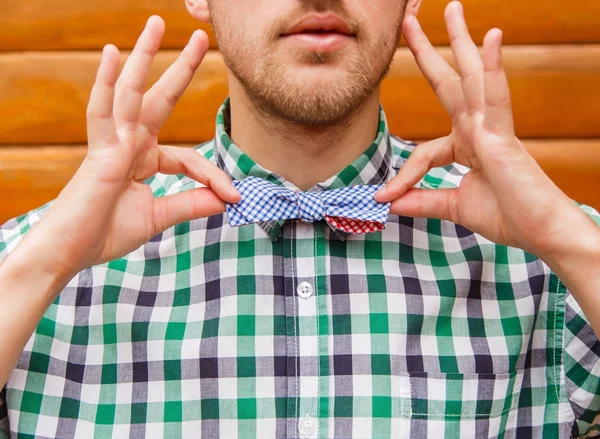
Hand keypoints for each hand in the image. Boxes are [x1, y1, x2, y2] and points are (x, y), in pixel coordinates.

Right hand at [17, 16, 239, 279]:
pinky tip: (114, 53)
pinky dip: (107, 84)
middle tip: (201, 38)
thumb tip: (224, 201)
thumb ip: (189, 204)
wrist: (68, 252)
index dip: (213, 176)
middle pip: (160, 99)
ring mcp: (113, 143)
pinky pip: (102, 112)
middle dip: (181, 69)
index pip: (188, 158)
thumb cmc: (105, 233)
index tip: (234, 197)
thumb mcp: (157, 217)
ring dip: (144, 57)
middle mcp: (130, 143)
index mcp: (144, 159)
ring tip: (156, 23)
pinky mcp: (98, 151)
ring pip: (132, 93)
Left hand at [374, 1, 593, 258]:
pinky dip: (493, 67)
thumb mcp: (453, 207)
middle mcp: (477, 129)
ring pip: (472, 77)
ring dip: (460, 41)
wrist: (540, 232)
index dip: (402, 176)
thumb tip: (388, 203)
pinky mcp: (504, 134)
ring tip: (451, 9)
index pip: (422, 152)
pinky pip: (496, 96)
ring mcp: (491, 127)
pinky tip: (490, 37)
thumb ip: (422, 201)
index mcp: (466, 146)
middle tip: (411, 20)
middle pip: (449, 83)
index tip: (383, 197)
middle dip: (429, 52)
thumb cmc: (507, 216)